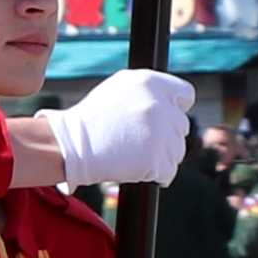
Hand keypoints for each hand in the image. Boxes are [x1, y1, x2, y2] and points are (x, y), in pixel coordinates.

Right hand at [50, 68, 195, 194]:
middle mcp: (159, 105)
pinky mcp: (156, 159)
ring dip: (161, 156)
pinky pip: (169, 172)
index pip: (186, 95)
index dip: (176, 108)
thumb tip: (176, 102)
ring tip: (134, 154)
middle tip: (139, 140)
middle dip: (165, 135)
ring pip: (178, 151)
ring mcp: (160, 133)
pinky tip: (137, 168)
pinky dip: (157, 175)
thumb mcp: (120, 88)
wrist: (71, 145)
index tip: (165, 118)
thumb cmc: (92, 118)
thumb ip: (151, 91)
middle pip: (181, 126)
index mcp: (151, 83)